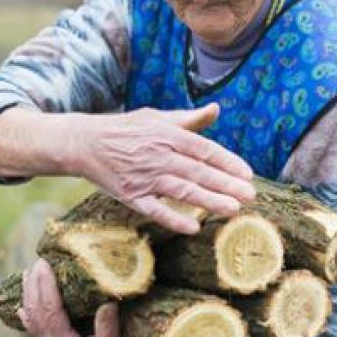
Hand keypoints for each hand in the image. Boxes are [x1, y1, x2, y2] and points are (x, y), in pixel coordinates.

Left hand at [19, 259, 147, 336]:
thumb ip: (107, 325)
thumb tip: (108, 299)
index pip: (49, 310)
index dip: (45, 286)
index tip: (45, 265)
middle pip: (36, 312)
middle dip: (35, 285)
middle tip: (38, 262)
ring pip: (32, 318)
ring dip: (30, 294)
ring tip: (29, 273)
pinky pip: (35, 327)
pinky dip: (29, 312)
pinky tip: (22, 305)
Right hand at [67, 102, 255, 233]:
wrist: (85, 142)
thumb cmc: (125, 129)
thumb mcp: (157, 118)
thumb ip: (189, 119)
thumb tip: (216, 109)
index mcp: (168, 134)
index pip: (204, 150)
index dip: (227, 162)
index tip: (247, 174)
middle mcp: (159, 155)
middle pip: (198, 172)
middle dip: (227, 184)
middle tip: (251, 196)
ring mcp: (145, 177)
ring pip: (182, 190)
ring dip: (209, 200)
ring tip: (233, 209)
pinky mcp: (131, 195)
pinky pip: (155, 210)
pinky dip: (173, 218)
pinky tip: (194, 227)